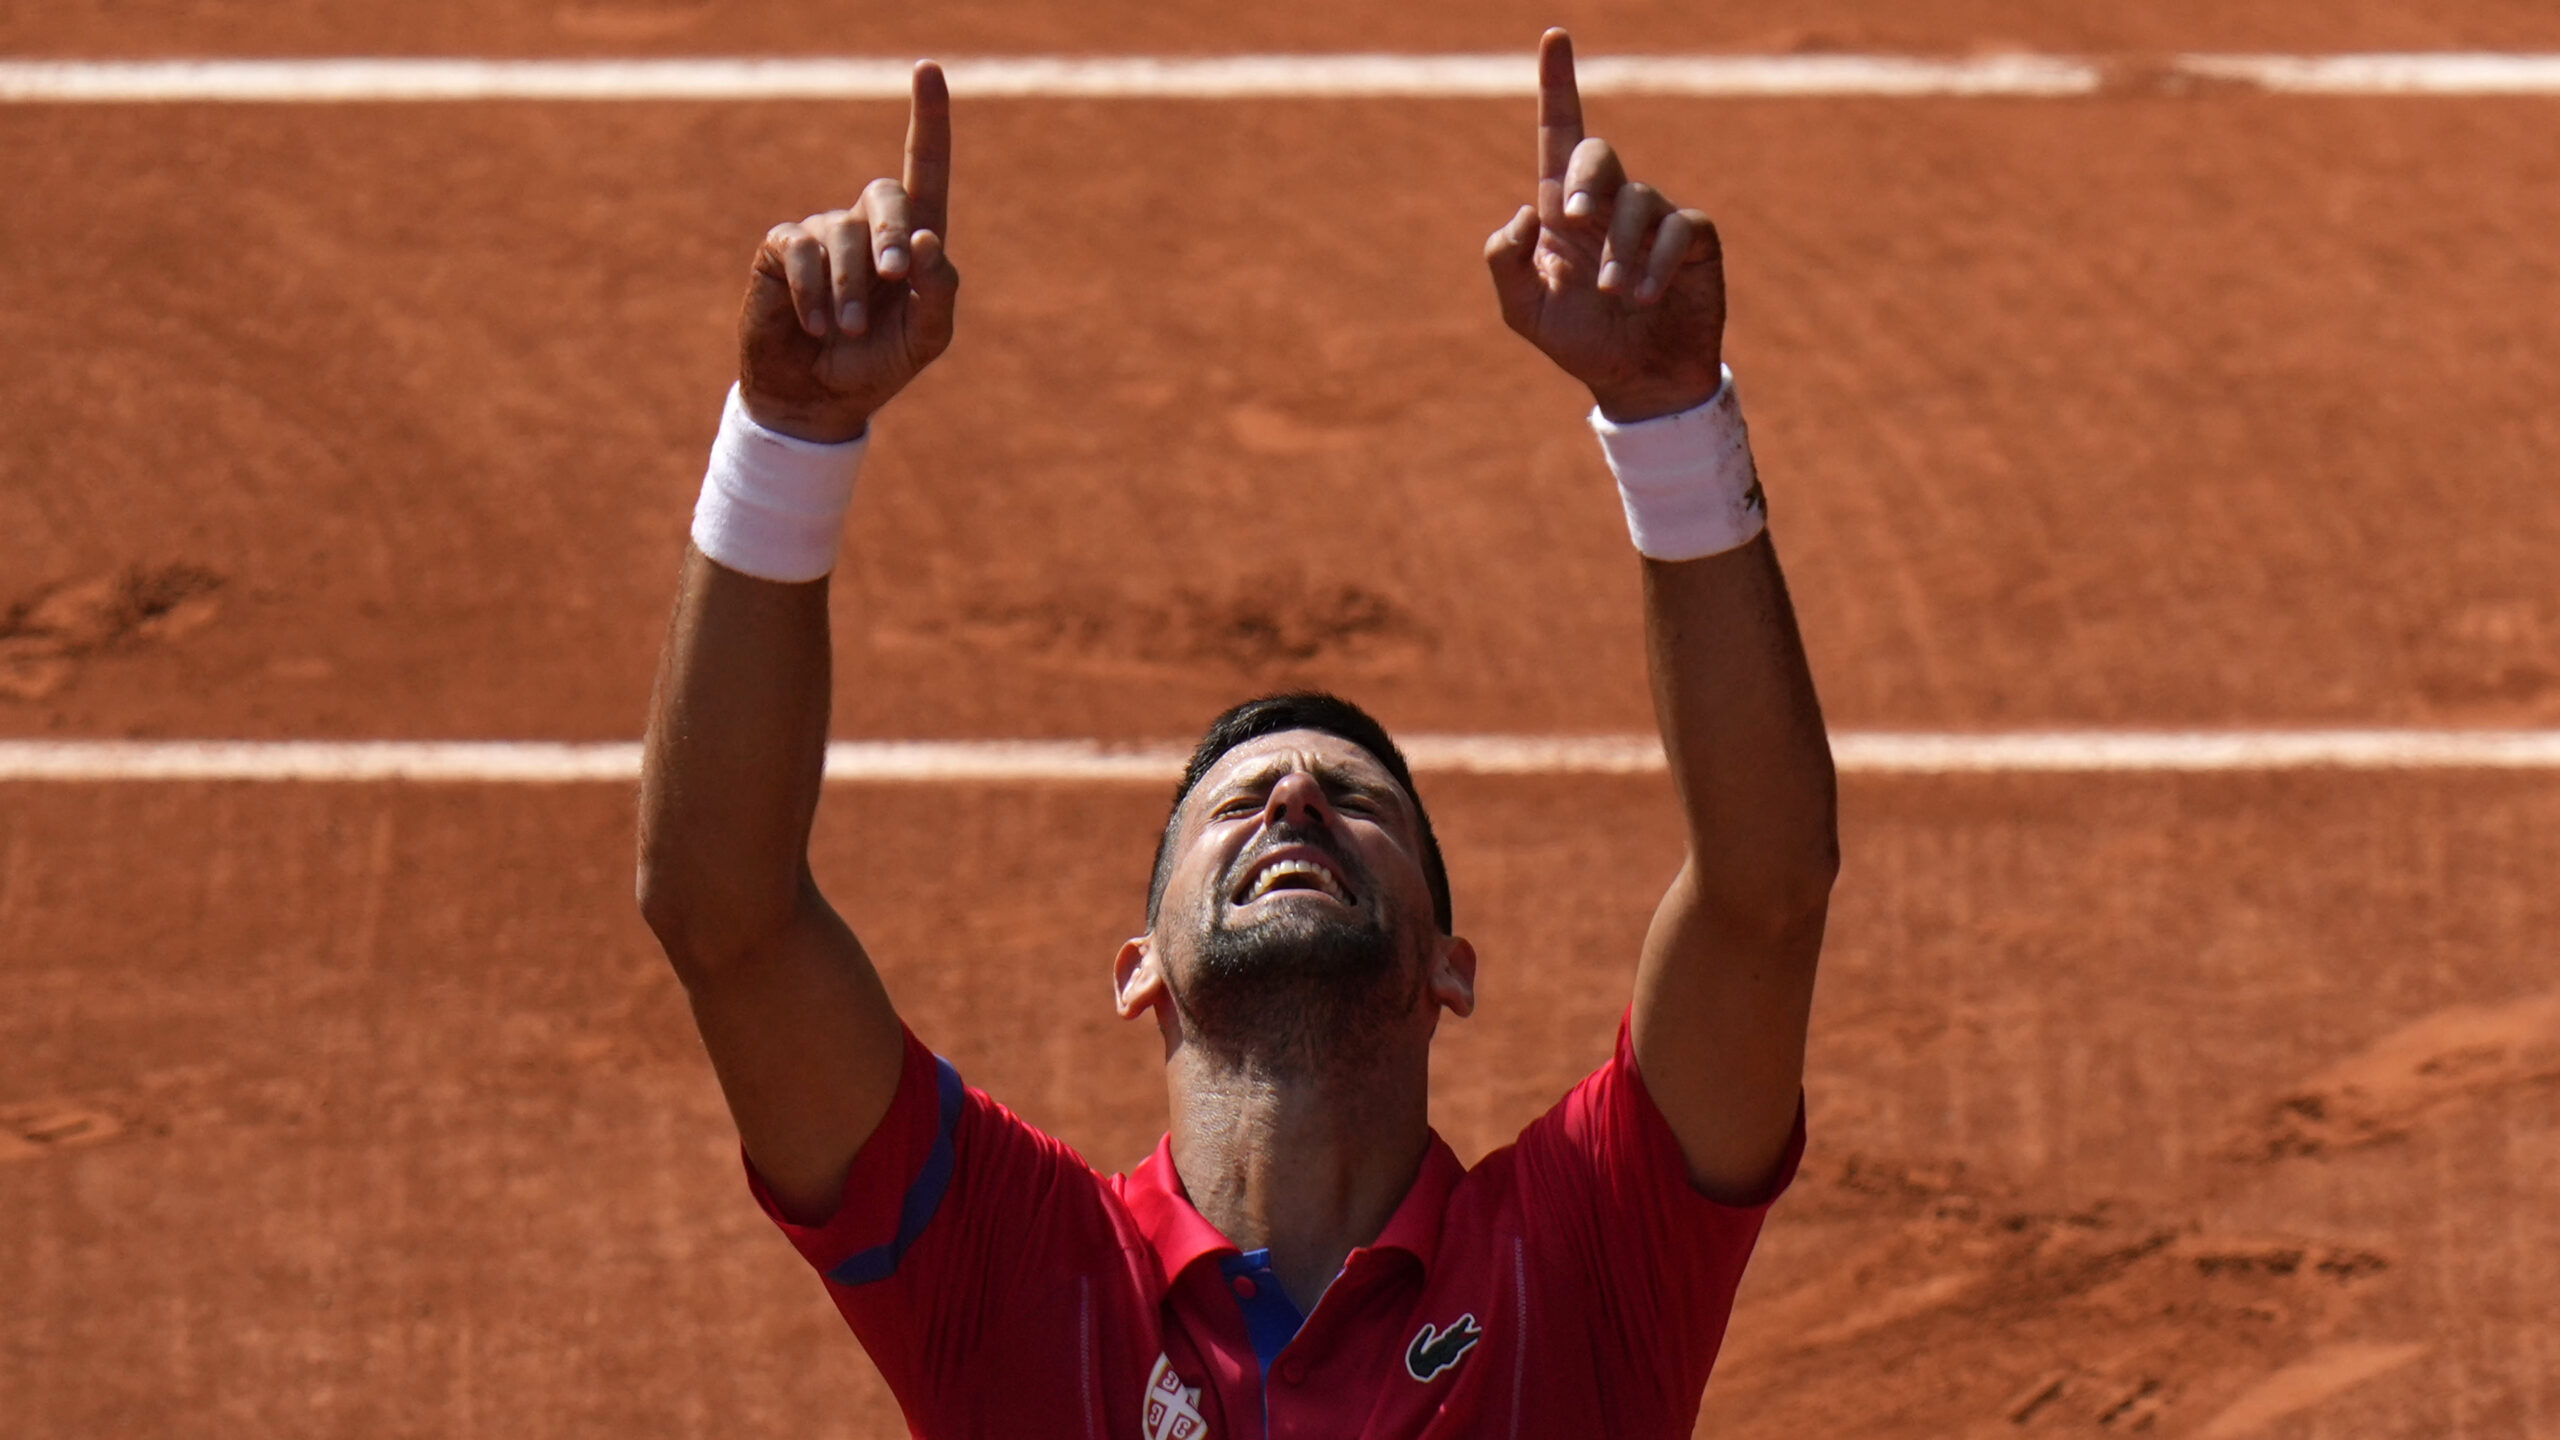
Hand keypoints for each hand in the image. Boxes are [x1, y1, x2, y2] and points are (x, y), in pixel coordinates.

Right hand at [737, 61, 959, 442]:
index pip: (925, 169)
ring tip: (846, 329)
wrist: (819, 400)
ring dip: (850, 287)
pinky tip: (816, 323)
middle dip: (893, 234)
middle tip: (895, 278)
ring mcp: (822, 233)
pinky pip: (801, 252)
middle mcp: (868, 226)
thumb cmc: (877, 365)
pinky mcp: (781, 249)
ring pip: (842, 233)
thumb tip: (927, 242)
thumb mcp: (926, 339)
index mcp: (912, 242)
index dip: (928, 119)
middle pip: (887, 195)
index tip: (928, 69)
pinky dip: (813, 292)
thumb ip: (940, 293)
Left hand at [1485, 30, 1725, 423]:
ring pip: (1637, 199)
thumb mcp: (1525, 311)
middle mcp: (1609, 206)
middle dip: (1585, 177)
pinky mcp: (1693, 240)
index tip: (1554, 36)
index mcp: (1563, 214)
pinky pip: (1678, 227)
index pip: (1559, 136)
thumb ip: (1506, 263)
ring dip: (1621, 248)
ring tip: (1617, 293)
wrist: (1637, 382)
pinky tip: (1644, 295)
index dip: (1557, 86)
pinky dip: (1657, 260)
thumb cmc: (1581, 342)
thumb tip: (1524, 211)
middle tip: (1573, 217)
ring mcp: (1654, 220)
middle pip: (1597, 155)